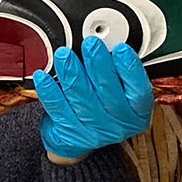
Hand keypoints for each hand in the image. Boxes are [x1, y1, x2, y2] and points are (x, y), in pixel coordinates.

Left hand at [32, 38, 153, 162]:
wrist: (84, 141)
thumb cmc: (107, 107)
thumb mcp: (124, 92)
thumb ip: (121, 71)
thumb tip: (111, 40)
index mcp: (137, 112)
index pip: (138, 90)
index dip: (129, 69)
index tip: (121, 49)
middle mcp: (118, 123)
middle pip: (107, 91)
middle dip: (97, 64)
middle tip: (90, 44)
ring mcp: (93, 130)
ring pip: (80, 97)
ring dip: (71, 72)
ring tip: (64, 54)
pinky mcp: (69, 132)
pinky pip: (57, 108)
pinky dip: (49, 90)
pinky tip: (44, 76)